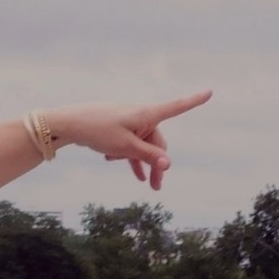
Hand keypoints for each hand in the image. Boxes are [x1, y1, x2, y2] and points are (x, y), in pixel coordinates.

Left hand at [51, 92, 209, 192]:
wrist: (69, 124)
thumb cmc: (98, 130)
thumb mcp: (125, 147)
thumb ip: (148, 155)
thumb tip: (168, 164)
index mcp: (146, 114)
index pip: (176, 107)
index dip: (193, 101)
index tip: (209, 91)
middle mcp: (141, 116)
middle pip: (158, 141)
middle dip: (158, 163)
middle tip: (155, 187)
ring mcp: (129, 122)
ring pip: (144, 145)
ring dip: (144, 163)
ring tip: (146, 184)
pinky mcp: (119, 128)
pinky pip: (131, 144)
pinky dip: (131, 156)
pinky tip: (128, 170)